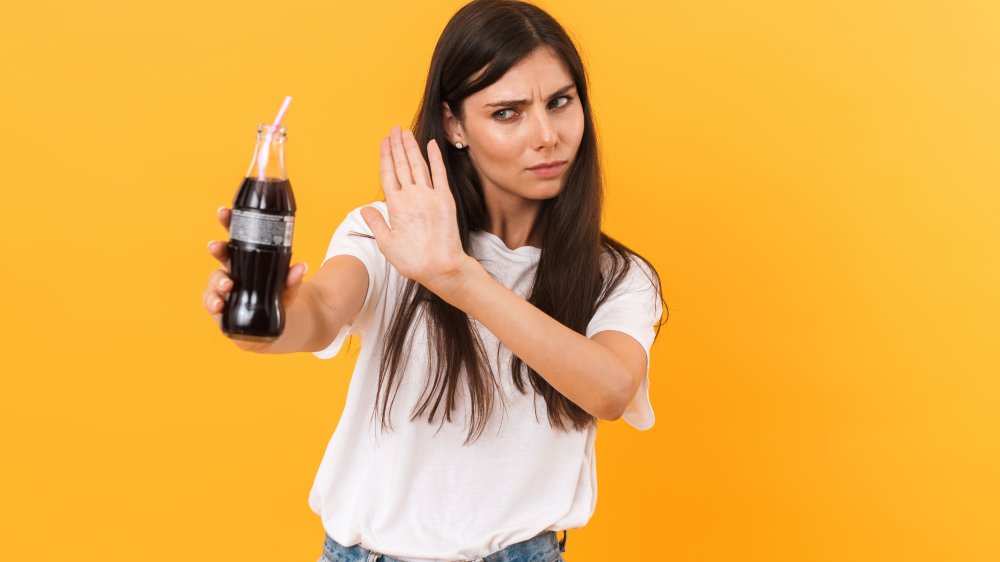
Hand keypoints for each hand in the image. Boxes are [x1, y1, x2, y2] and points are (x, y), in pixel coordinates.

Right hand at [203, 205, 308, 330]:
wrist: (276, 323)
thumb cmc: (278, 296)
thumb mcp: (289, 286)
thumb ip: (293, 279)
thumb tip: (301, 267)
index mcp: (247, 258)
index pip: (236, 236)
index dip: (227, 223)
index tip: (223, 211)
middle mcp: (232, 271)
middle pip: (220, 255)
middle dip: (217, 249)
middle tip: (217, 246)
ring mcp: (224, 289)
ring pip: (214, 280)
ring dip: (218, 280)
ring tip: (228, 284)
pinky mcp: (221, 308)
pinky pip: (211, 304)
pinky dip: (213, 303)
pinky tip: (219, 305)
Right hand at [361, 125, 470, 293]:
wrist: (442, 266)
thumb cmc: (414, 260)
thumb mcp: (386, 244)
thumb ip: (376, 223)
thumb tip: (364, 208)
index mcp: (395, 205)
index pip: (388, 173)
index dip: (385, 156)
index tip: (384, 141)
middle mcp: (411, 195)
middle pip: (402, 164)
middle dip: (397, 145)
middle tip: (394, 129)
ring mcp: (430, 195)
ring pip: (418, 165)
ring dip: (411, 147)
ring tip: (406, 133)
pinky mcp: (446, 199)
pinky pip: (439, 173)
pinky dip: (435, 158)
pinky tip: (432, 145)